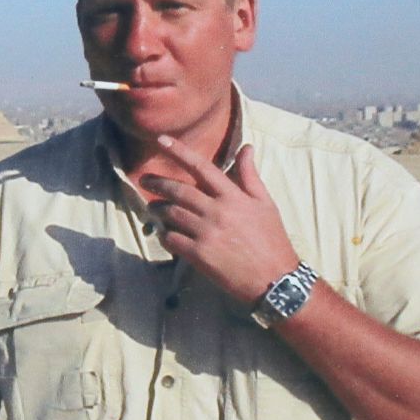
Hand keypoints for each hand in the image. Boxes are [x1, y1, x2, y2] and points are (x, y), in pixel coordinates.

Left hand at [142, 137, 299, 307]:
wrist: (275, 279)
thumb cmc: (271, 239)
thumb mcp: (265, 203)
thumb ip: (249, 175)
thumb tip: (246, 147)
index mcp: (233, 196)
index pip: (201, 167)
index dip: (179, 151)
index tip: (161, 140)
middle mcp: (217, 211)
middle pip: (179, 190)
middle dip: (158, 183)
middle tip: (144, 180)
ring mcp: (207, 233)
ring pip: (172, 214)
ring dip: (159, 209)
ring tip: (154, 208)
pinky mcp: (199, 255)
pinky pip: (172, 240)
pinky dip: (165, 235)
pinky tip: (165, 234)